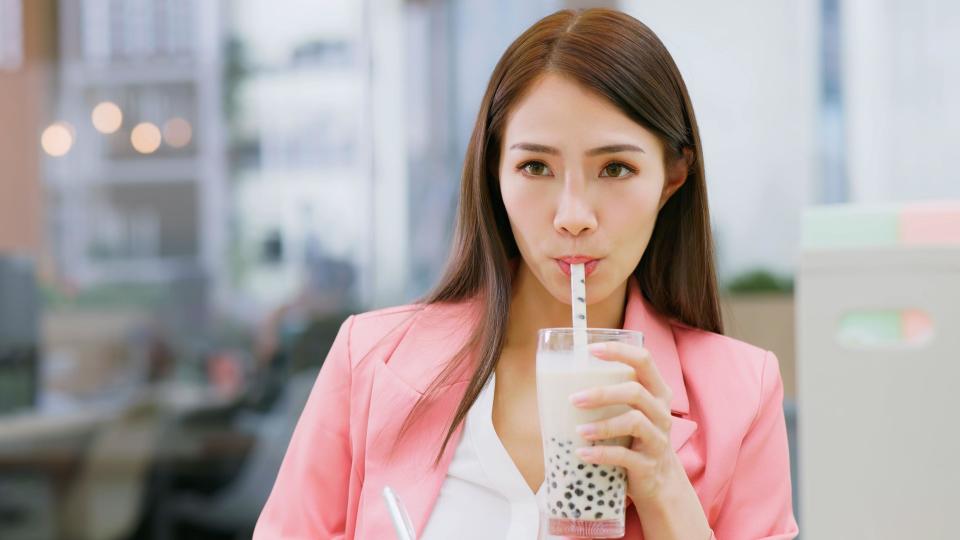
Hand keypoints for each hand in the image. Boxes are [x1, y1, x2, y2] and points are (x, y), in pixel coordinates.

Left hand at [567, 341, 680, 504]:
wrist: (658, 478)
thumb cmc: (634, 436)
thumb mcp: (630, 410)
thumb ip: (610, 394)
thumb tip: (558, 381)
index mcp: (657, 391)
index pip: (644, 360)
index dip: (619, 351)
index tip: (591, 350)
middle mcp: (661, 412)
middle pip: (635, 392)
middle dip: (602, 393)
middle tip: (574, 399)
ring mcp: (657, 439)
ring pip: (633, 422)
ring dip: (602, 425)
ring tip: (579, 430)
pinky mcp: (648, 464)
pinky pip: (624, 456)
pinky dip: (601, 453)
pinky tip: (582, 453)